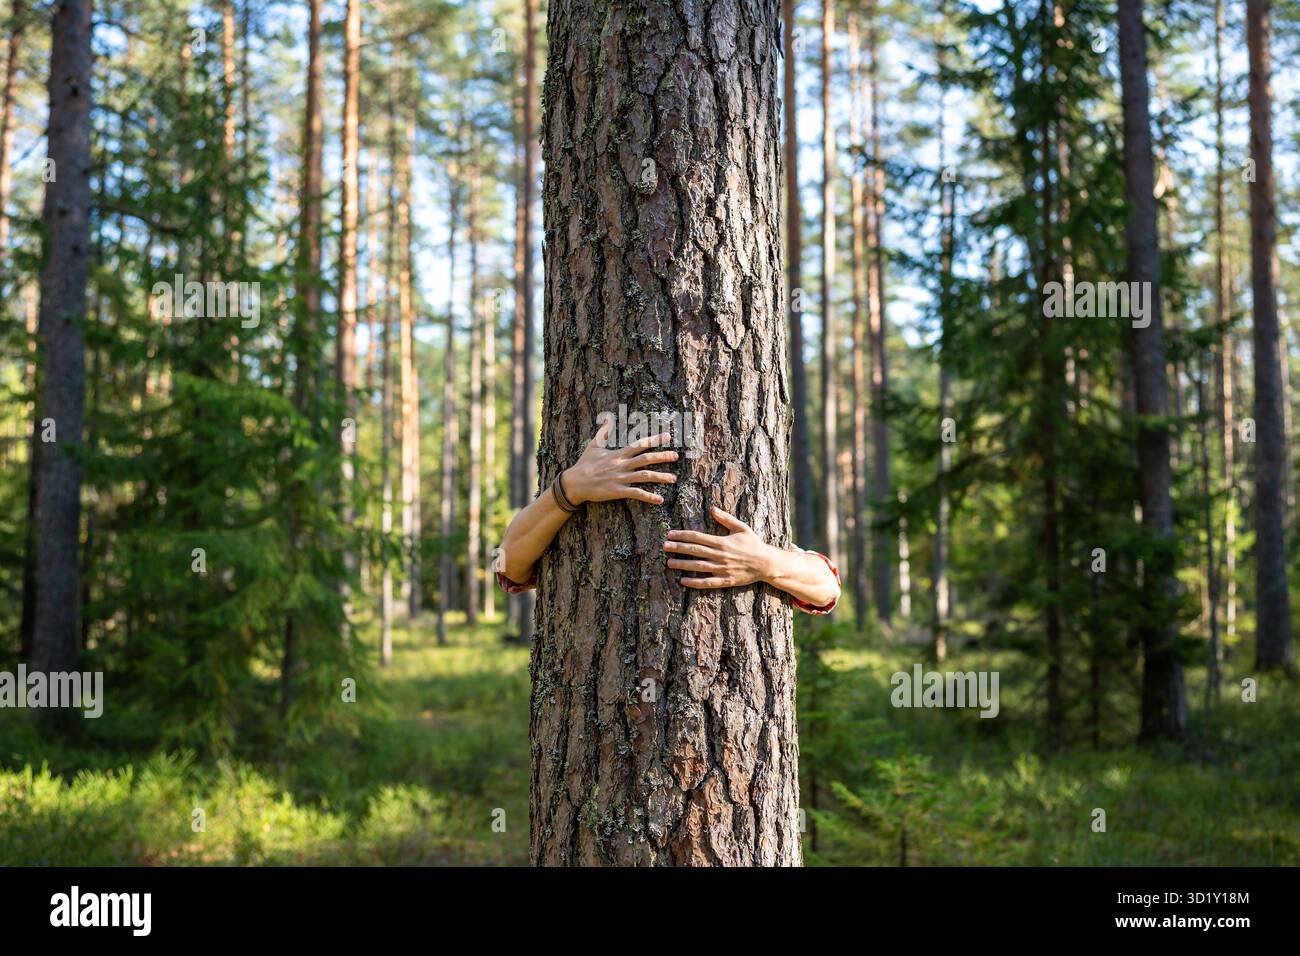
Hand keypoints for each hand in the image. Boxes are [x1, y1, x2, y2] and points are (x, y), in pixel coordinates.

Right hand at [561, 419, 677, 505]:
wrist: (574, 483)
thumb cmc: (584, 464)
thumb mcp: (594, 446)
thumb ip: (604, 432)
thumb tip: (608, 417)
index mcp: (618, 454)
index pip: (639, 444)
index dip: (654, 439)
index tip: (668, 436)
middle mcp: (621, 465)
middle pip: (646, 459)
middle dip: (662, 457)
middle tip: (676, 456)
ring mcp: (620, 478)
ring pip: (644, 476)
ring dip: (660, 477)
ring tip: (674, 478)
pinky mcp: (617, 491)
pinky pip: (636, 493)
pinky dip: (648, 497)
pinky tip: (660, 500)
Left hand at [663, 506, 776, 589]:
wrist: (766, 563)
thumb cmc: (754, 544)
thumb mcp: (742, 528)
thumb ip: (726, 519)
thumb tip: (712, 509)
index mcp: (722, 541)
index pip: (697, 537)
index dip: (682, 535)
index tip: (670, 534)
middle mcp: (720, 555)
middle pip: (694, 551)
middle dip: (678, 548)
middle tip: (664, 546)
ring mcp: (722, 569)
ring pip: (698, 566)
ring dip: (682, 564)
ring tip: (669, 562)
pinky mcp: (725, 580)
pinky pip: (707, 582)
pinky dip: (694, 582)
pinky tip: (683, 581)